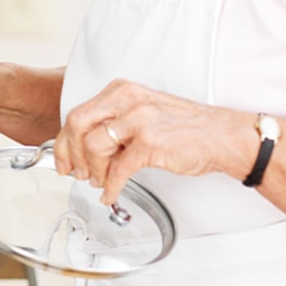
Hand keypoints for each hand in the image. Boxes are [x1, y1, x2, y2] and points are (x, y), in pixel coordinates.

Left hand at [54, 79, 249, 203]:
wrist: (223, 136)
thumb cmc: (185, 128)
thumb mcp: (143, 113)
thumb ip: (114, 124)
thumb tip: (84, 147)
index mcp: (122, 91)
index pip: (78, 113)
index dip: (63, 142)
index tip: (62, 159)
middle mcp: (128, 100)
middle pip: (77, 125)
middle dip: (70, 154)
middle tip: (75, 172)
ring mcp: (139, 120)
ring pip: (92, 146)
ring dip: (92, 171)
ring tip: (100, 182)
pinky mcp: (150, 143)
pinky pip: (117, 170)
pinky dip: (110, 187)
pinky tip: (111, 194)